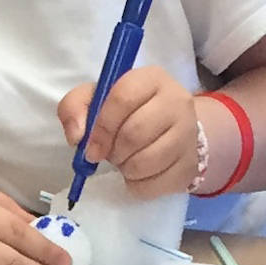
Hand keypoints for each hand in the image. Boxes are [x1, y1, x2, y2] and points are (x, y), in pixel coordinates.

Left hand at [58, 65, 203, 196]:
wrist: (170, 130)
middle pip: (134, 133)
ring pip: (146, 162)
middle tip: (111, 153)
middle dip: (114, 151)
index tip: (91, 146)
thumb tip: (76, 136)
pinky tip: (139, 174)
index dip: (102, 126)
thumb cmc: (127, 113)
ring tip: (126, 161)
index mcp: (151, 78)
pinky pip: (155, 185)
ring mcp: (188, 134)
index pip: (123, 97)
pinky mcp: (190, 165)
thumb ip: (75, 108)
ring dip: (125, 169)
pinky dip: (138, 186)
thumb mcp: (96, 99)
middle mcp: (177, 101)